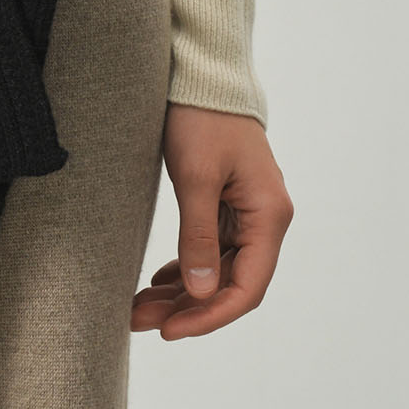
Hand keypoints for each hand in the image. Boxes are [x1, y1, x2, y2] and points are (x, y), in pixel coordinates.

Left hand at [131, 104, 292, 338]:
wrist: (202, 75)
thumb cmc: (202, 118)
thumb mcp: (196, 177)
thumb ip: (198, 235)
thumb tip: (199, 292)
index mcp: (270, 215)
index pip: (247, 287)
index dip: (210, 316)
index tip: (171, 332)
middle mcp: (265, 220)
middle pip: (229, 283)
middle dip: (186, 308)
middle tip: (137, 321)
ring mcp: (247, 213)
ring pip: (216, 270)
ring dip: (180, 293)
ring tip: (137, 309)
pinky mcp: (227, 205)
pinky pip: (209, 249)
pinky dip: (183, 269)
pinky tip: (156, 284)